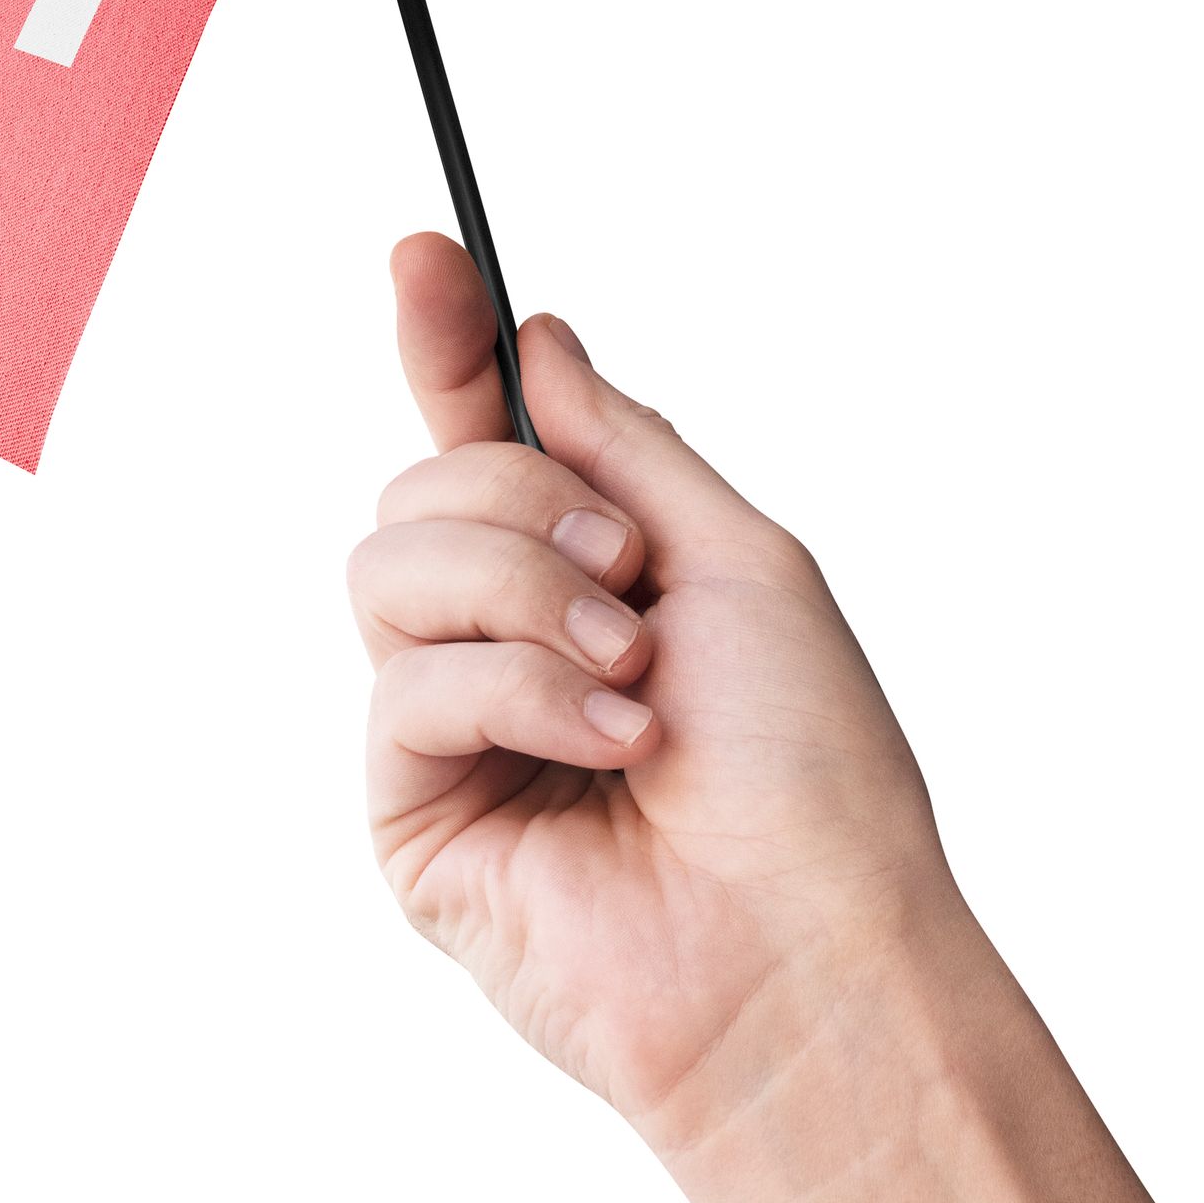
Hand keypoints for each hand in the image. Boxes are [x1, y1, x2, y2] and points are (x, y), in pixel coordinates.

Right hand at [348, 235, 1156, 1202]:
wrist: (809, 947)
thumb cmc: (814, 772)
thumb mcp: (741, 560)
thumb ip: (623, 446)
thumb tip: (537, 335)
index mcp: (597, 575)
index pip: (486, 434)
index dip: (445, 343)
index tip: (424, 255)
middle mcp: (514, 642)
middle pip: (422, 483)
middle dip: (521, 503)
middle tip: (630, 578)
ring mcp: (456, 728)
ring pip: (389, 563)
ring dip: (524, 594)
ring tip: (632, 680)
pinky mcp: (413, 812)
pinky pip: (405, 680)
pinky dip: (517, 691)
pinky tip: (608, 749)